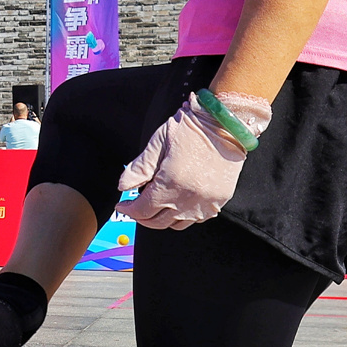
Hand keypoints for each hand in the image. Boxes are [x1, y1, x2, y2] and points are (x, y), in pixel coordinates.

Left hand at [118, 91, 270, 229]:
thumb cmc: (190, 128)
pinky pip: (198, 218)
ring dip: (163, 218)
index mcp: (170, 183)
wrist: (225, 123)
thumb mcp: (158, 143)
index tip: (122, 205)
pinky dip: (184, 215)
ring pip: (177, 224)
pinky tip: (178, 203)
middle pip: (158, 222)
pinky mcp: (219, 201)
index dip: (129, 209)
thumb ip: (139, 168)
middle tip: (136, 208)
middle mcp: (188, 198)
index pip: (143, 210)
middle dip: (142, 217)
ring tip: (156, 205)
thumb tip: (122, 187)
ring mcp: (206, 202)